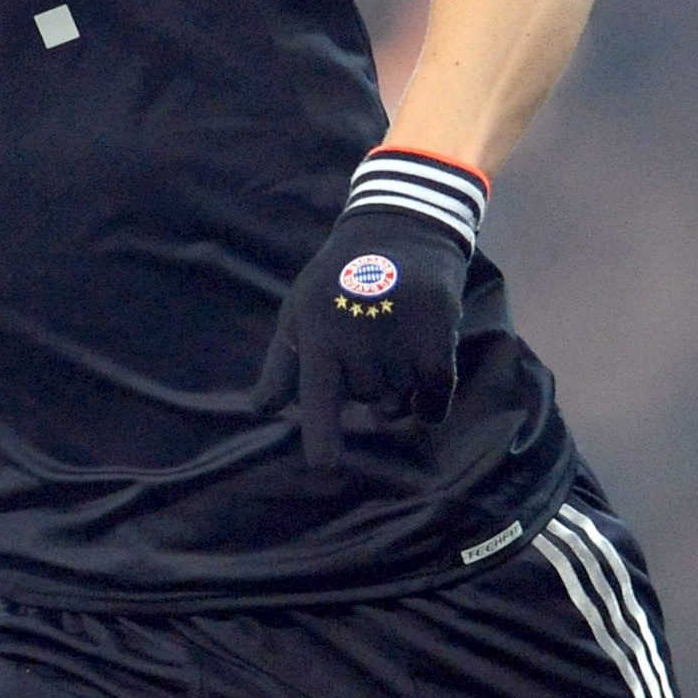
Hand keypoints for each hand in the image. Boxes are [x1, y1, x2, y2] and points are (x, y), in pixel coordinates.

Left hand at [251, 149, 485, 468]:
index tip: (323, 466)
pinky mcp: (439, 339)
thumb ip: (283, 366)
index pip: (317, 393)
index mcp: (318, 334)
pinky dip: (432, 401)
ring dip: (401, 386)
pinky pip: (436, 398)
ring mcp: (399, 340)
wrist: (399, 232)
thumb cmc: (337, 281)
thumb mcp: (300, 313)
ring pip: (401, 402)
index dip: (322, 432)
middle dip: (371, 384)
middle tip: (370, 336)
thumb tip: (259, 410)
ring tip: (395, 338)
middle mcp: (358, 340)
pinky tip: (427, 374)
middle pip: (368, 402)